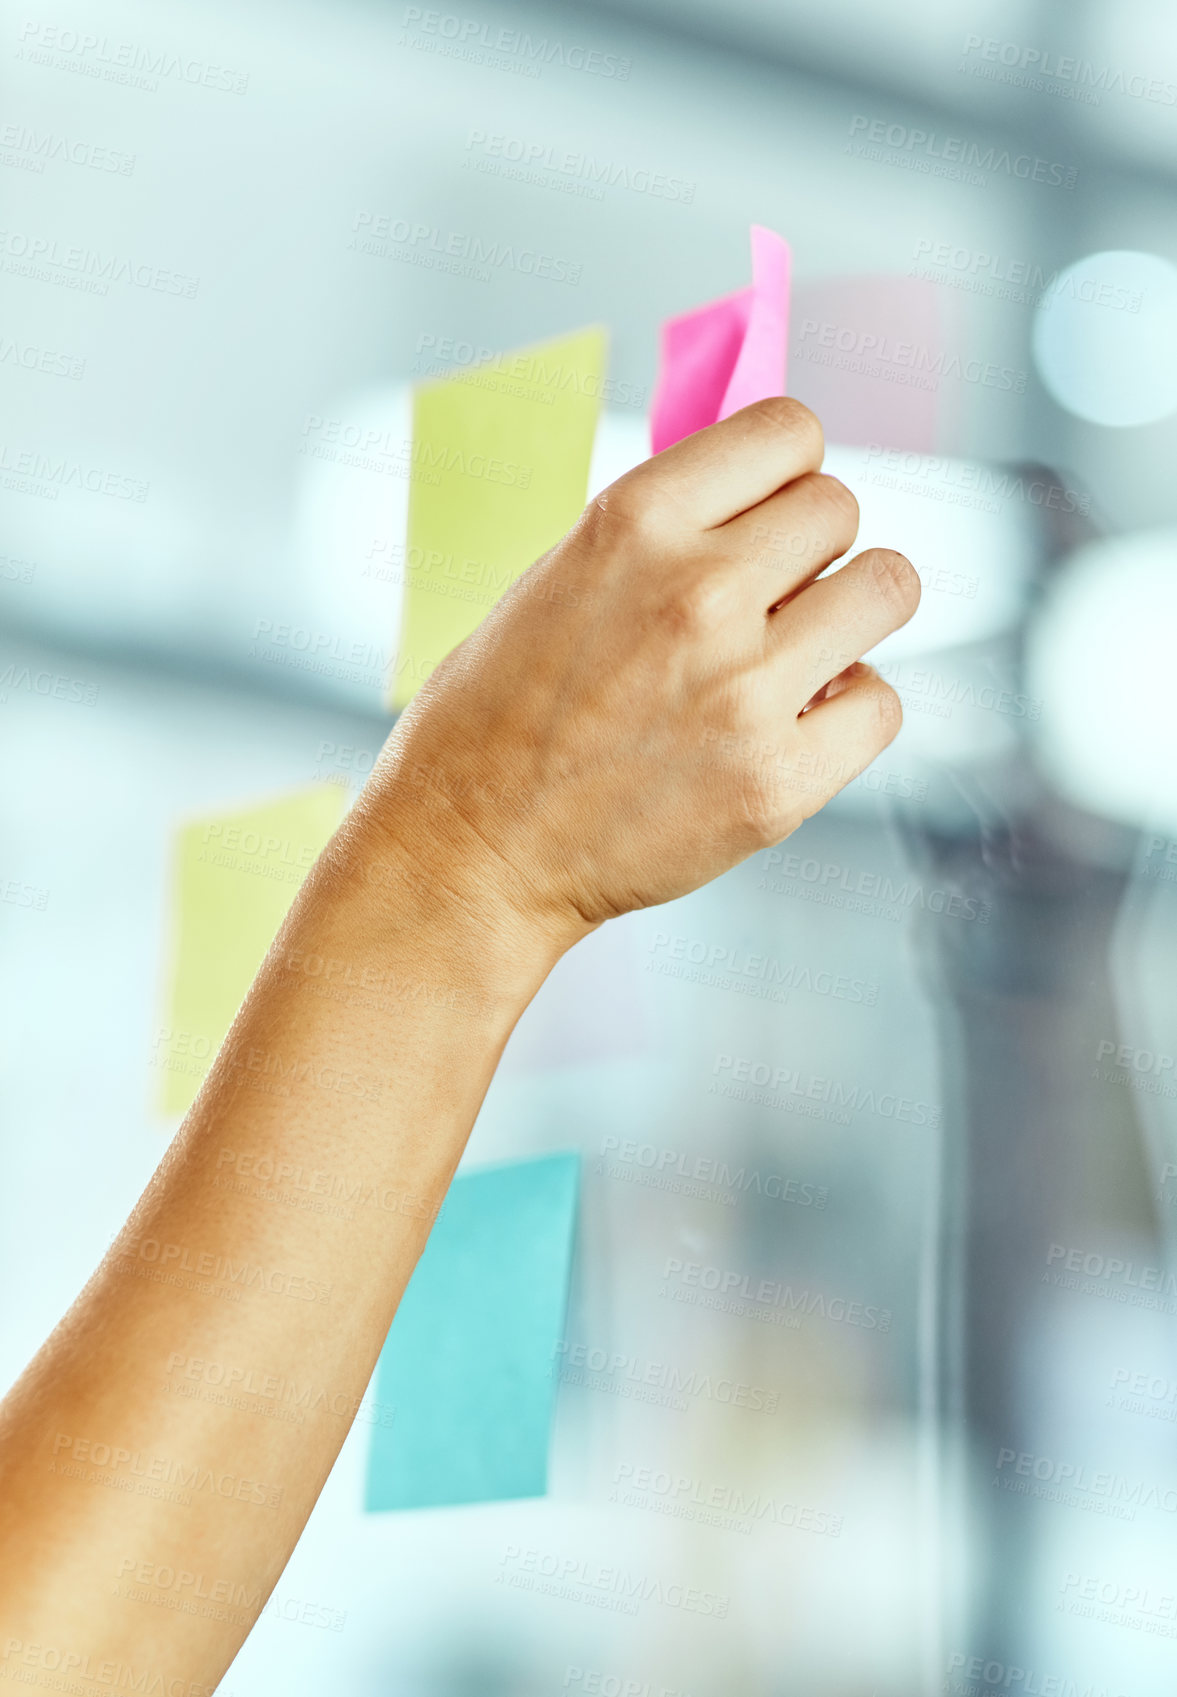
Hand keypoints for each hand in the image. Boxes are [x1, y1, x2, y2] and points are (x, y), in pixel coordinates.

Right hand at [360, 397, 919, 955]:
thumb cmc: (495, 717)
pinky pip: (880, 703)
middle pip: (841, 508)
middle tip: (767, 598)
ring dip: (850, 614)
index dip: (785, 471)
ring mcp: (748, 691)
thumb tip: (762, 496)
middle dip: (810, 547)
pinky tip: (790, 725)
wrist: (470, 852)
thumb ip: (665, 531)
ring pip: (887, 589)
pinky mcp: (778, 782)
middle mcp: (702, 592)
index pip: (789, 431)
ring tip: (798, 652)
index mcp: (636, 521)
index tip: (767, 510)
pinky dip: (847, 711)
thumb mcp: (558, 577)